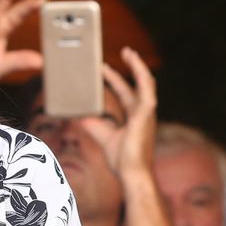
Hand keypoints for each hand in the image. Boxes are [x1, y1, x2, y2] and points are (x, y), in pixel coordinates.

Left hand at [77, 47, 155, 179]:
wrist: (132, 174)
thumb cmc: (122, 160)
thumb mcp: (102, 136)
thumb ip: (92, 124)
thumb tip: (77, 114)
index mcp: (134, 118)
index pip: (125, 93)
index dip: (114, 79)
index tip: (103, 68)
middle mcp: (143, 113)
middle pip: (136, 84)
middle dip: (129, 67)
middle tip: (122, 52)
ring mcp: (147, 113)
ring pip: (145, 82)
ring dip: (138, 66)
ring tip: (129, 52)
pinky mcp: (147, 114)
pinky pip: (146, 89)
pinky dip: (141, 75)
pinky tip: (136, 64)